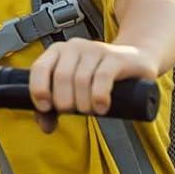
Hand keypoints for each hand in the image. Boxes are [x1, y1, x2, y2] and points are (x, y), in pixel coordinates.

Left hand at [28, 40, 158, 132]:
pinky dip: (99, 96)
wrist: (136, 60)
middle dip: (64, 101)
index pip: (39, 68)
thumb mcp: (74, 89)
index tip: (45, 107)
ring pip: (81, 79)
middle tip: (75, 111)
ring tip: (90, 110)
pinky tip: (101, 107)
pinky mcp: (116, 58)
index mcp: (57, 51)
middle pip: (61, 77)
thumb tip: (45, 127)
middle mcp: (74, 46)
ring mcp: (96, 49)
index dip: (38, 89)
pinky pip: (102, 77)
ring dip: (83, 103)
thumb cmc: (98, 77)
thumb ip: (55, 108)